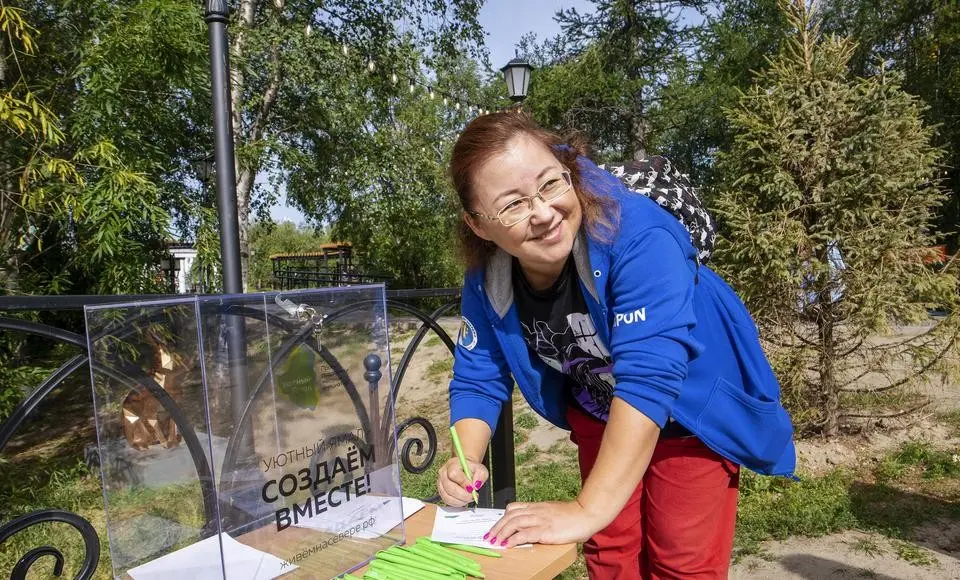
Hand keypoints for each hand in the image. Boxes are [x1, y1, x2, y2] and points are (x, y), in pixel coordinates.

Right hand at [436, 456, 488, 506]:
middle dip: (463, 495)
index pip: (454, 474)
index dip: (463, 483)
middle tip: (472, 496)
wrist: (465, 469)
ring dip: (460, 500)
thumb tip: (475, 485)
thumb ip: (481, 475)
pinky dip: (457, 503)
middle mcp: (443, 474)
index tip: (472, 487)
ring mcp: (441, 483)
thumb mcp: (480, 468)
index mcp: (452, 465)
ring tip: (469, 498)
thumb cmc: (471, 469)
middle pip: (449, 488)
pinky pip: (447, 501)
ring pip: (447, 496)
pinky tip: (464, 500)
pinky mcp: (441, 492)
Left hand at [483, 500, 605, 547]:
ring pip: (514, 523)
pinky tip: (508, 545)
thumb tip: (535, 527)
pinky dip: (514, 539)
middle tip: (489, 536)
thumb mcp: (553, 512)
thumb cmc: (574, 515)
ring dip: (501, 533)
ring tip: (494, 542)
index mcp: (537, 506)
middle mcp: (536, 511)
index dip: (502, 517)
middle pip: (510, 516)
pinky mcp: (545, 530)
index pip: (514, 508)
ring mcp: (540, 520)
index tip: (496, 526)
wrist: (587, 513)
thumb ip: (543, 517)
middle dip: (497, 527)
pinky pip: (525, 534)